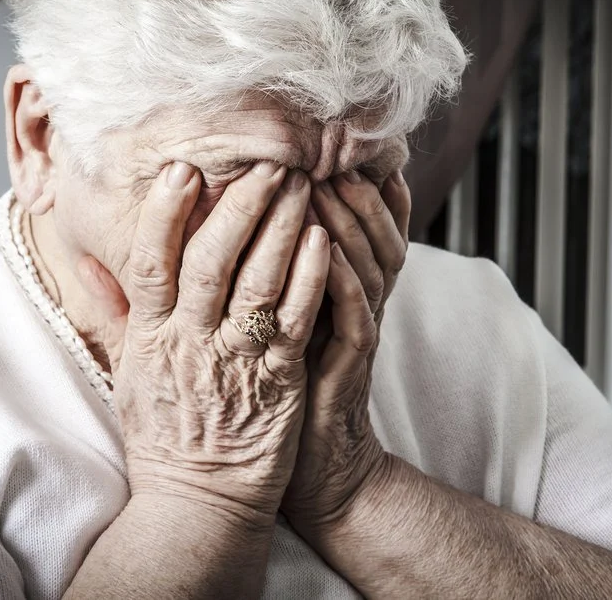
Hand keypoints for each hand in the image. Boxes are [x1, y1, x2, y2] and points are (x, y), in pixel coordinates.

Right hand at [76, 162, 329, 522]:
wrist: (198, 503)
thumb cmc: (165, 434)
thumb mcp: (128, 373)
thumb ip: (115, 312)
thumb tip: (88, 260)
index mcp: (150, 338)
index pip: (151, 265)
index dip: (165, 215)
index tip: (182, 169)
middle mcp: (189, 343)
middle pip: (210, 261)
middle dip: (238, 206)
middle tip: (266, 163)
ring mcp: (234, 362)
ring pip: (257, 282)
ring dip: (279, 228)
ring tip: (300, 186)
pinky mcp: (277, 380)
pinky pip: (294, 320)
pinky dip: (308, 278)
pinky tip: (322, 240)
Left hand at [281, 170, 410, 534]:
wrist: (309, 468)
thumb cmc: (281, 388)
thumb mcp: (281, 318)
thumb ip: (273, 270)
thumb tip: (236, 219)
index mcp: (341, 290)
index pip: (365, 226)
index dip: (363, 185)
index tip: (341, 143)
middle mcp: (357, 306)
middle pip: (376, 236)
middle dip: (358, 191)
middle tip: (333, 151)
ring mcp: (356, 335)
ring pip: (369, 269)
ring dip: (351, 225)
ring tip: (329, 184)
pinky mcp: (346, 369)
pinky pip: (355, 320)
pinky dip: (344, 284)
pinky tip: (324, 253)